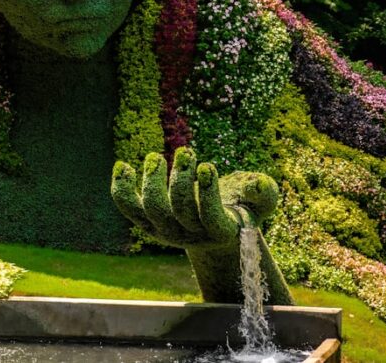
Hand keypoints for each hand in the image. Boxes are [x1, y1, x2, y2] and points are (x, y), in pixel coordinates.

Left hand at [111, 147, 264, 248]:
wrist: (215, 227)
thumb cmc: (242, 205)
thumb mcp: (260, 200)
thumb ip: (264, 192)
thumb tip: (259, 184)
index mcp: (220, 230)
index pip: (211, 218)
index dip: (208, 194)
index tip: (207, 166)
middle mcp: (189, 234)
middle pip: (178, 210)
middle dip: (180, 179)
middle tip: (186, 152)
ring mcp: (165, 229)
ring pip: (152, 208)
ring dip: (152, 179)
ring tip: (156, 157)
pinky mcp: (147, 220)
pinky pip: (128, 207)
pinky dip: (121, 187)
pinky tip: (122, 166)